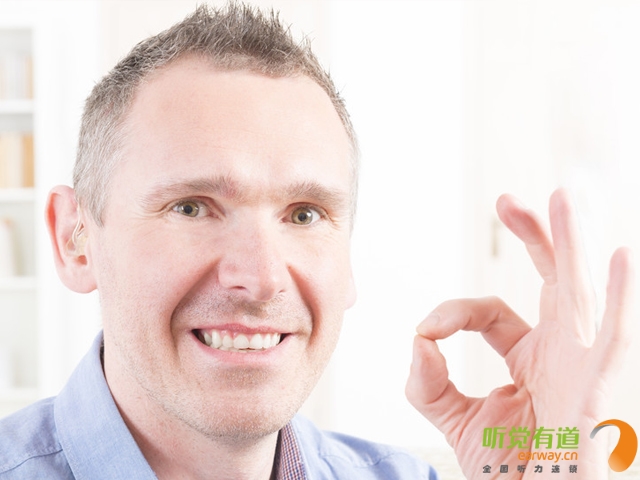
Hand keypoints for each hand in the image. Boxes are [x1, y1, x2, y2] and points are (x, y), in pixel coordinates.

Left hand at [405, 189, 634, 478]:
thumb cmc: (508, 471)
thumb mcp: (455, 421)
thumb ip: (427, 381)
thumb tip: (418, 338)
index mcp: (530, 356)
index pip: (491, 311)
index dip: (454, 312)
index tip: (426, 330)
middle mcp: (560, 352)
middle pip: (552, 280)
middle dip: (535, 236)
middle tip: (508, 200)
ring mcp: (582, 365)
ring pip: (580, 293)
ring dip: (571, 244)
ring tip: (564, 197)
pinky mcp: (598, 390)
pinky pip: (614, 339)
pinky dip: (618, 299)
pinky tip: (617, 256)